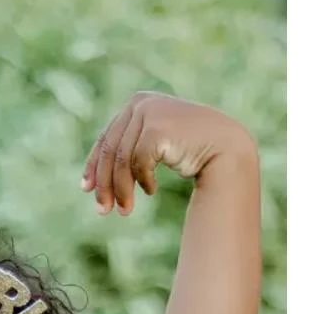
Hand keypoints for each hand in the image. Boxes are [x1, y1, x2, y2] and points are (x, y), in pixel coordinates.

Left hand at [81, 91, 252, 215]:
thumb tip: (95, 178)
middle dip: (105, 185)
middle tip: (102, 211)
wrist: (227, 147)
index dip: (93, 166)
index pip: (106, 139)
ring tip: (124, 211)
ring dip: (122, 190)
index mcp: (136, 102)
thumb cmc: (190, 148)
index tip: (86, 189)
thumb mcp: (154, 144)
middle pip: (110, 151)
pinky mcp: (158, 128)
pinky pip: (139, 162)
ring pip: (122, 160)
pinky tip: (150, 191)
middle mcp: (140, 103)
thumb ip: (129, 148)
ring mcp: (149, 112)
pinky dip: (143, 181)